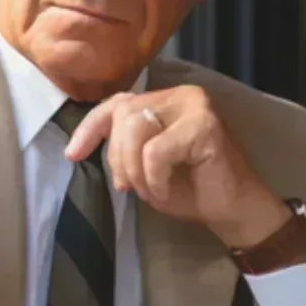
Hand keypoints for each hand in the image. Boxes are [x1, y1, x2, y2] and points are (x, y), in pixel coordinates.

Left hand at [65, 85, 291, 248]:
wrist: (232, 210)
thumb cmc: (189, 188)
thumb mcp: (142, 165)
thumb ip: (122, 145)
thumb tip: (80, 145)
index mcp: (163, 100)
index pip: (116, 103)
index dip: (90, 128)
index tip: (73, 155)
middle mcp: (179, 95)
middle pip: (123, 114)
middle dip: (117, 157)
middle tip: (127, 186)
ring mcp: (195, 106)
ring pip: (135, 128)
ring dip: (135, 168)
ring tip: (151, 189)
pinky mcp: (205, 125)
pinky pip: (156, 151)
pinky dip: (154, 178)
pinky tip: (166, 189)